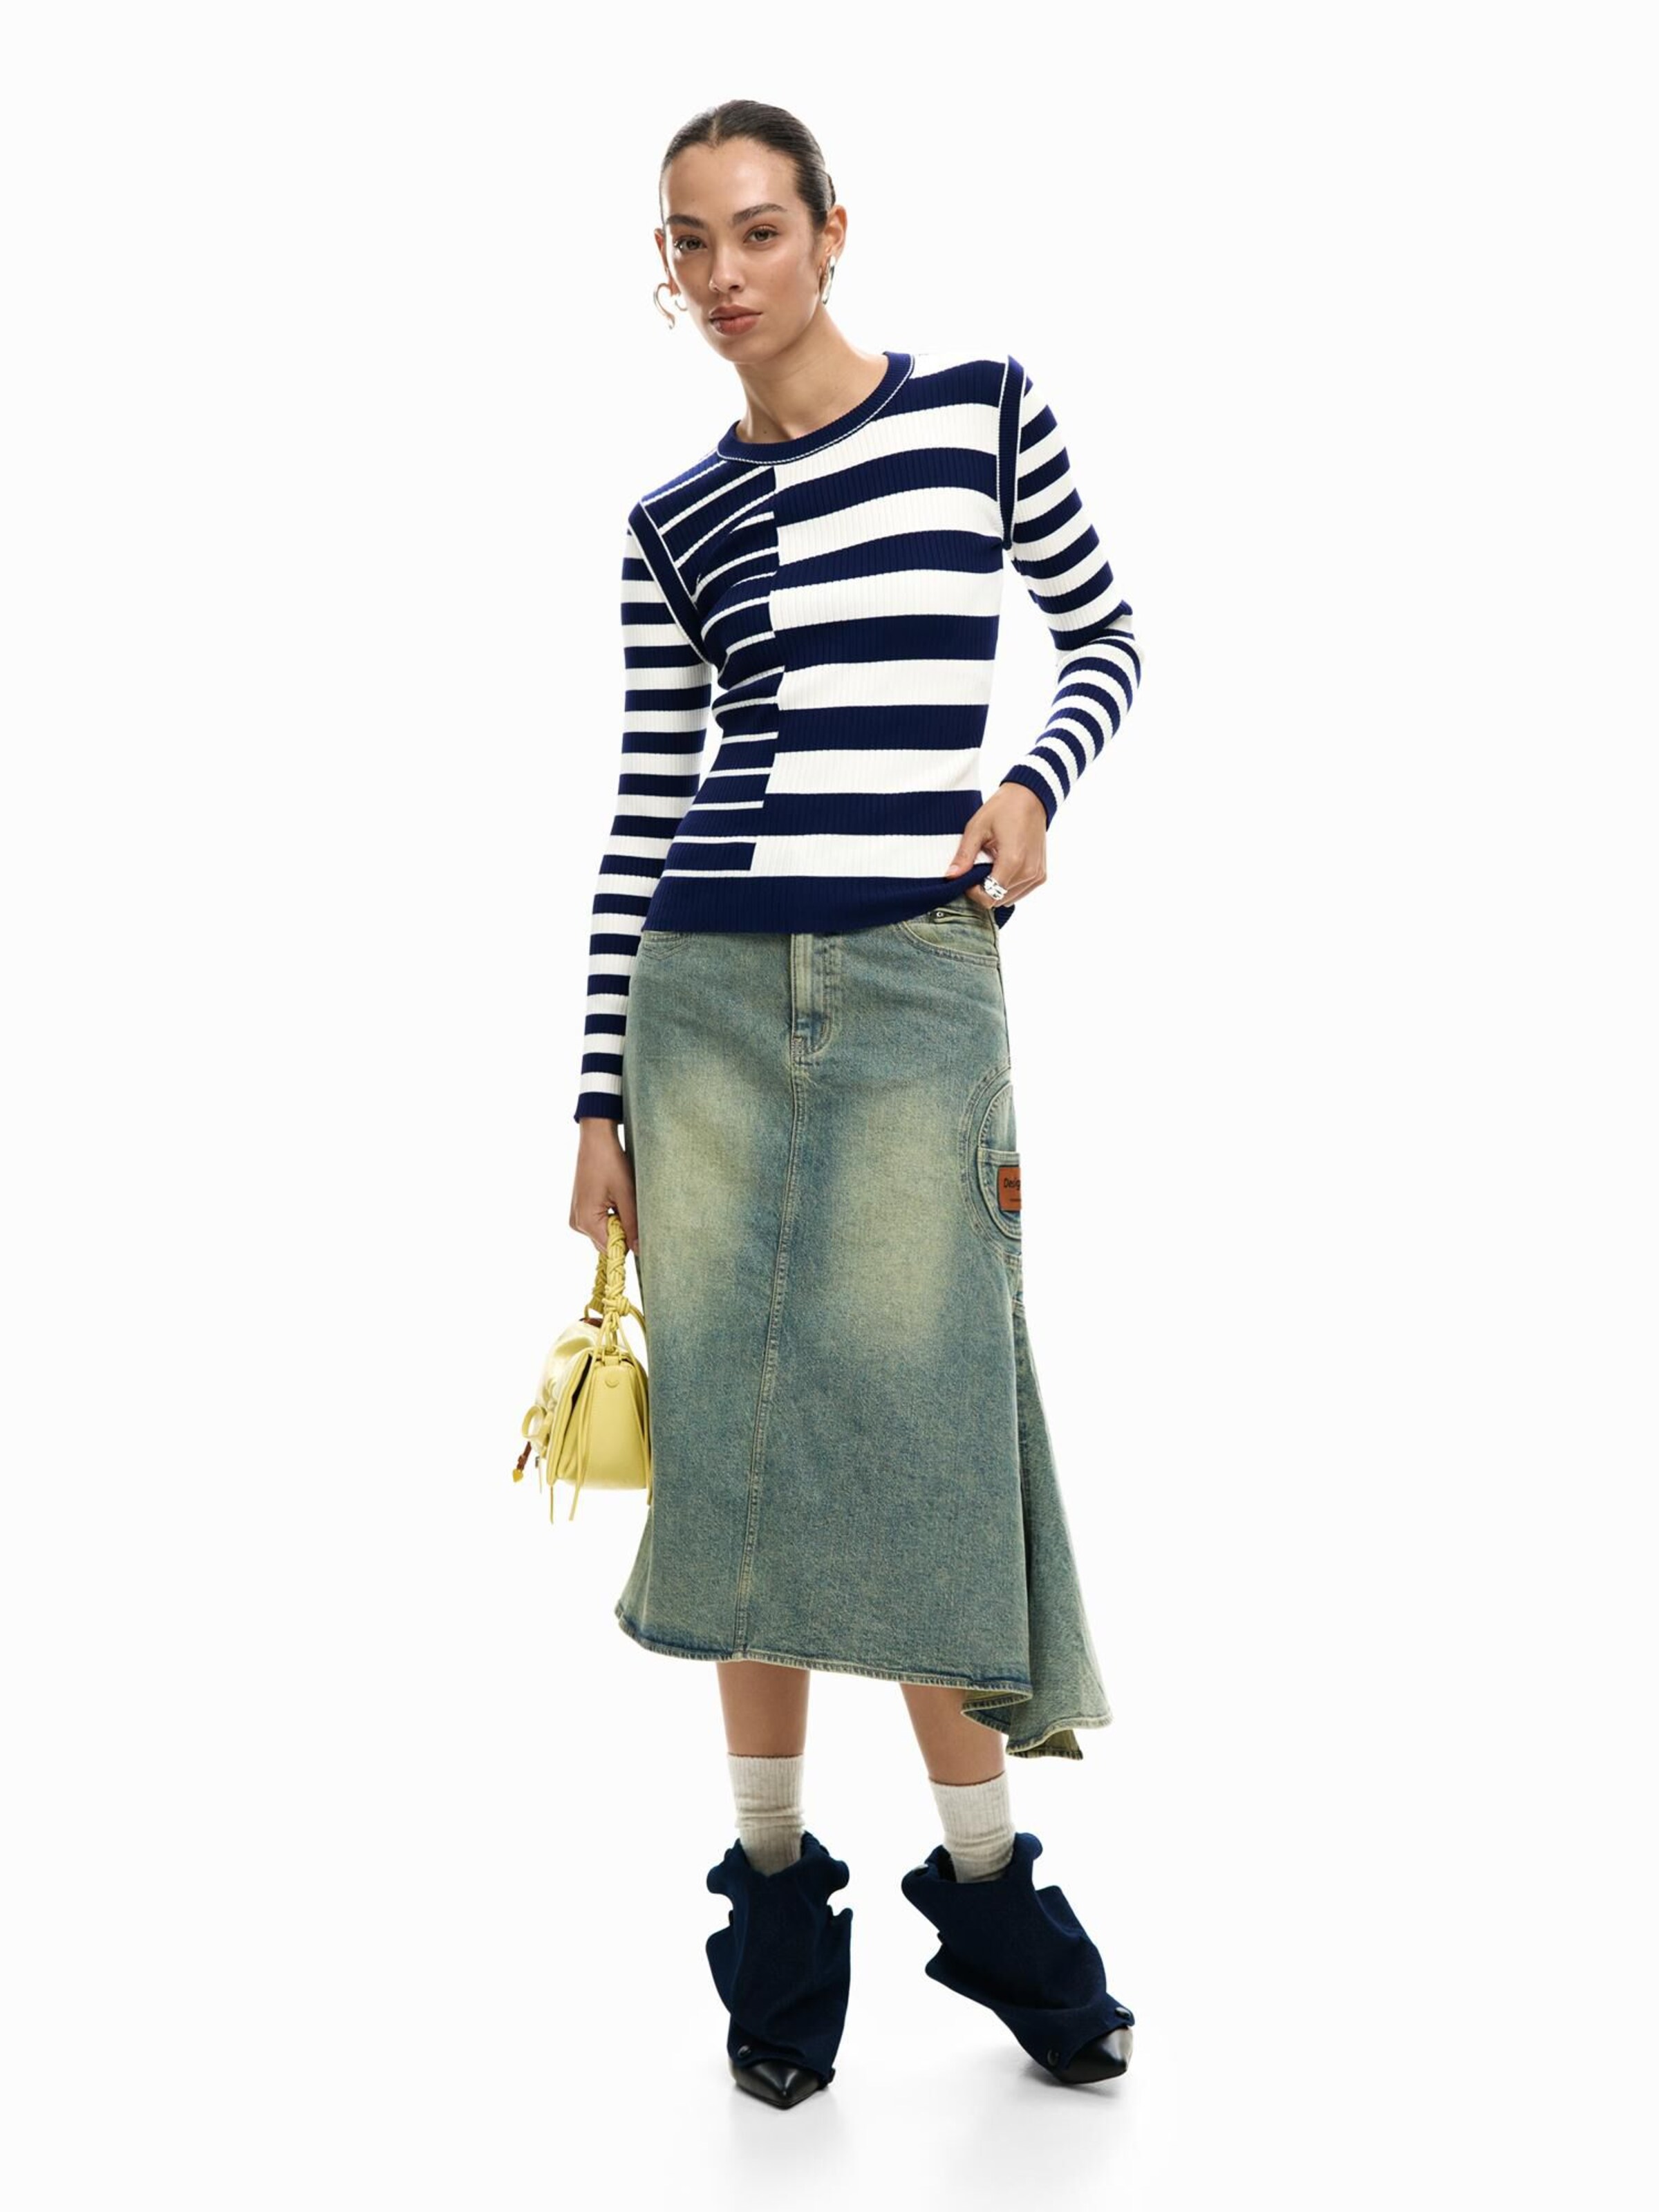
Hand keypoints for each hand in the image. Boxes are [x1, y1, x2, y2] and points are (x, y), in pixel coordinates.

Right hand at [571, 1117, 639, 1255]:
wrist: (596, 1140)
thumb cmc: (611, 1163)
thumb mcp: (627, 1195)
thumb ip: (632, 1225)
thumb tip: (639, 1250)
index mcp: (586, 1221)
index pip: (611, 1249)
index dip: (628, 1243)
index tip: (640, 1230)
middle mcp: (577, 1223)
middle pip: (606, 1243)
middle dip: (622, 1233)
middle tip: (630, 1209)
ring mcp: (576, 1216)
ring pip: (603, 1233)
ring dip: (617, 1224)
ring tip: (621, 1201)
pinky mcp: (579, 1209)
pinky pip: (598, 1223)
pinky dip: (610, 1217)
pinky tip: (614, 1199)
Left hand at [942, 782, 1047, 908]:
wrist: (1031, 798)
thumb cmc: (1004, 808)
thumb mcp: (977, 828)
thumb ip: (964, 855)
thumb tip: (950, 876)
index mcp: (1013, 861)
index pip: (989, 897)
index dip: (974, 893)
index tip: (968, 877)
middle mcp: (1028, 872)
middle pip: (998, 900)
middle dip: (983, 890)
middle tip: (977, 869)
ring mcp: (1037, 875)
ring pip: (1008, 899)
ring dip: (996, 888)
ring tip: (991, 865)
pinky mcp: (1041, 875)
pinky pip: (1019, 892)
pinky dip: (1008, 886)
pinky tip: (1003, 867)